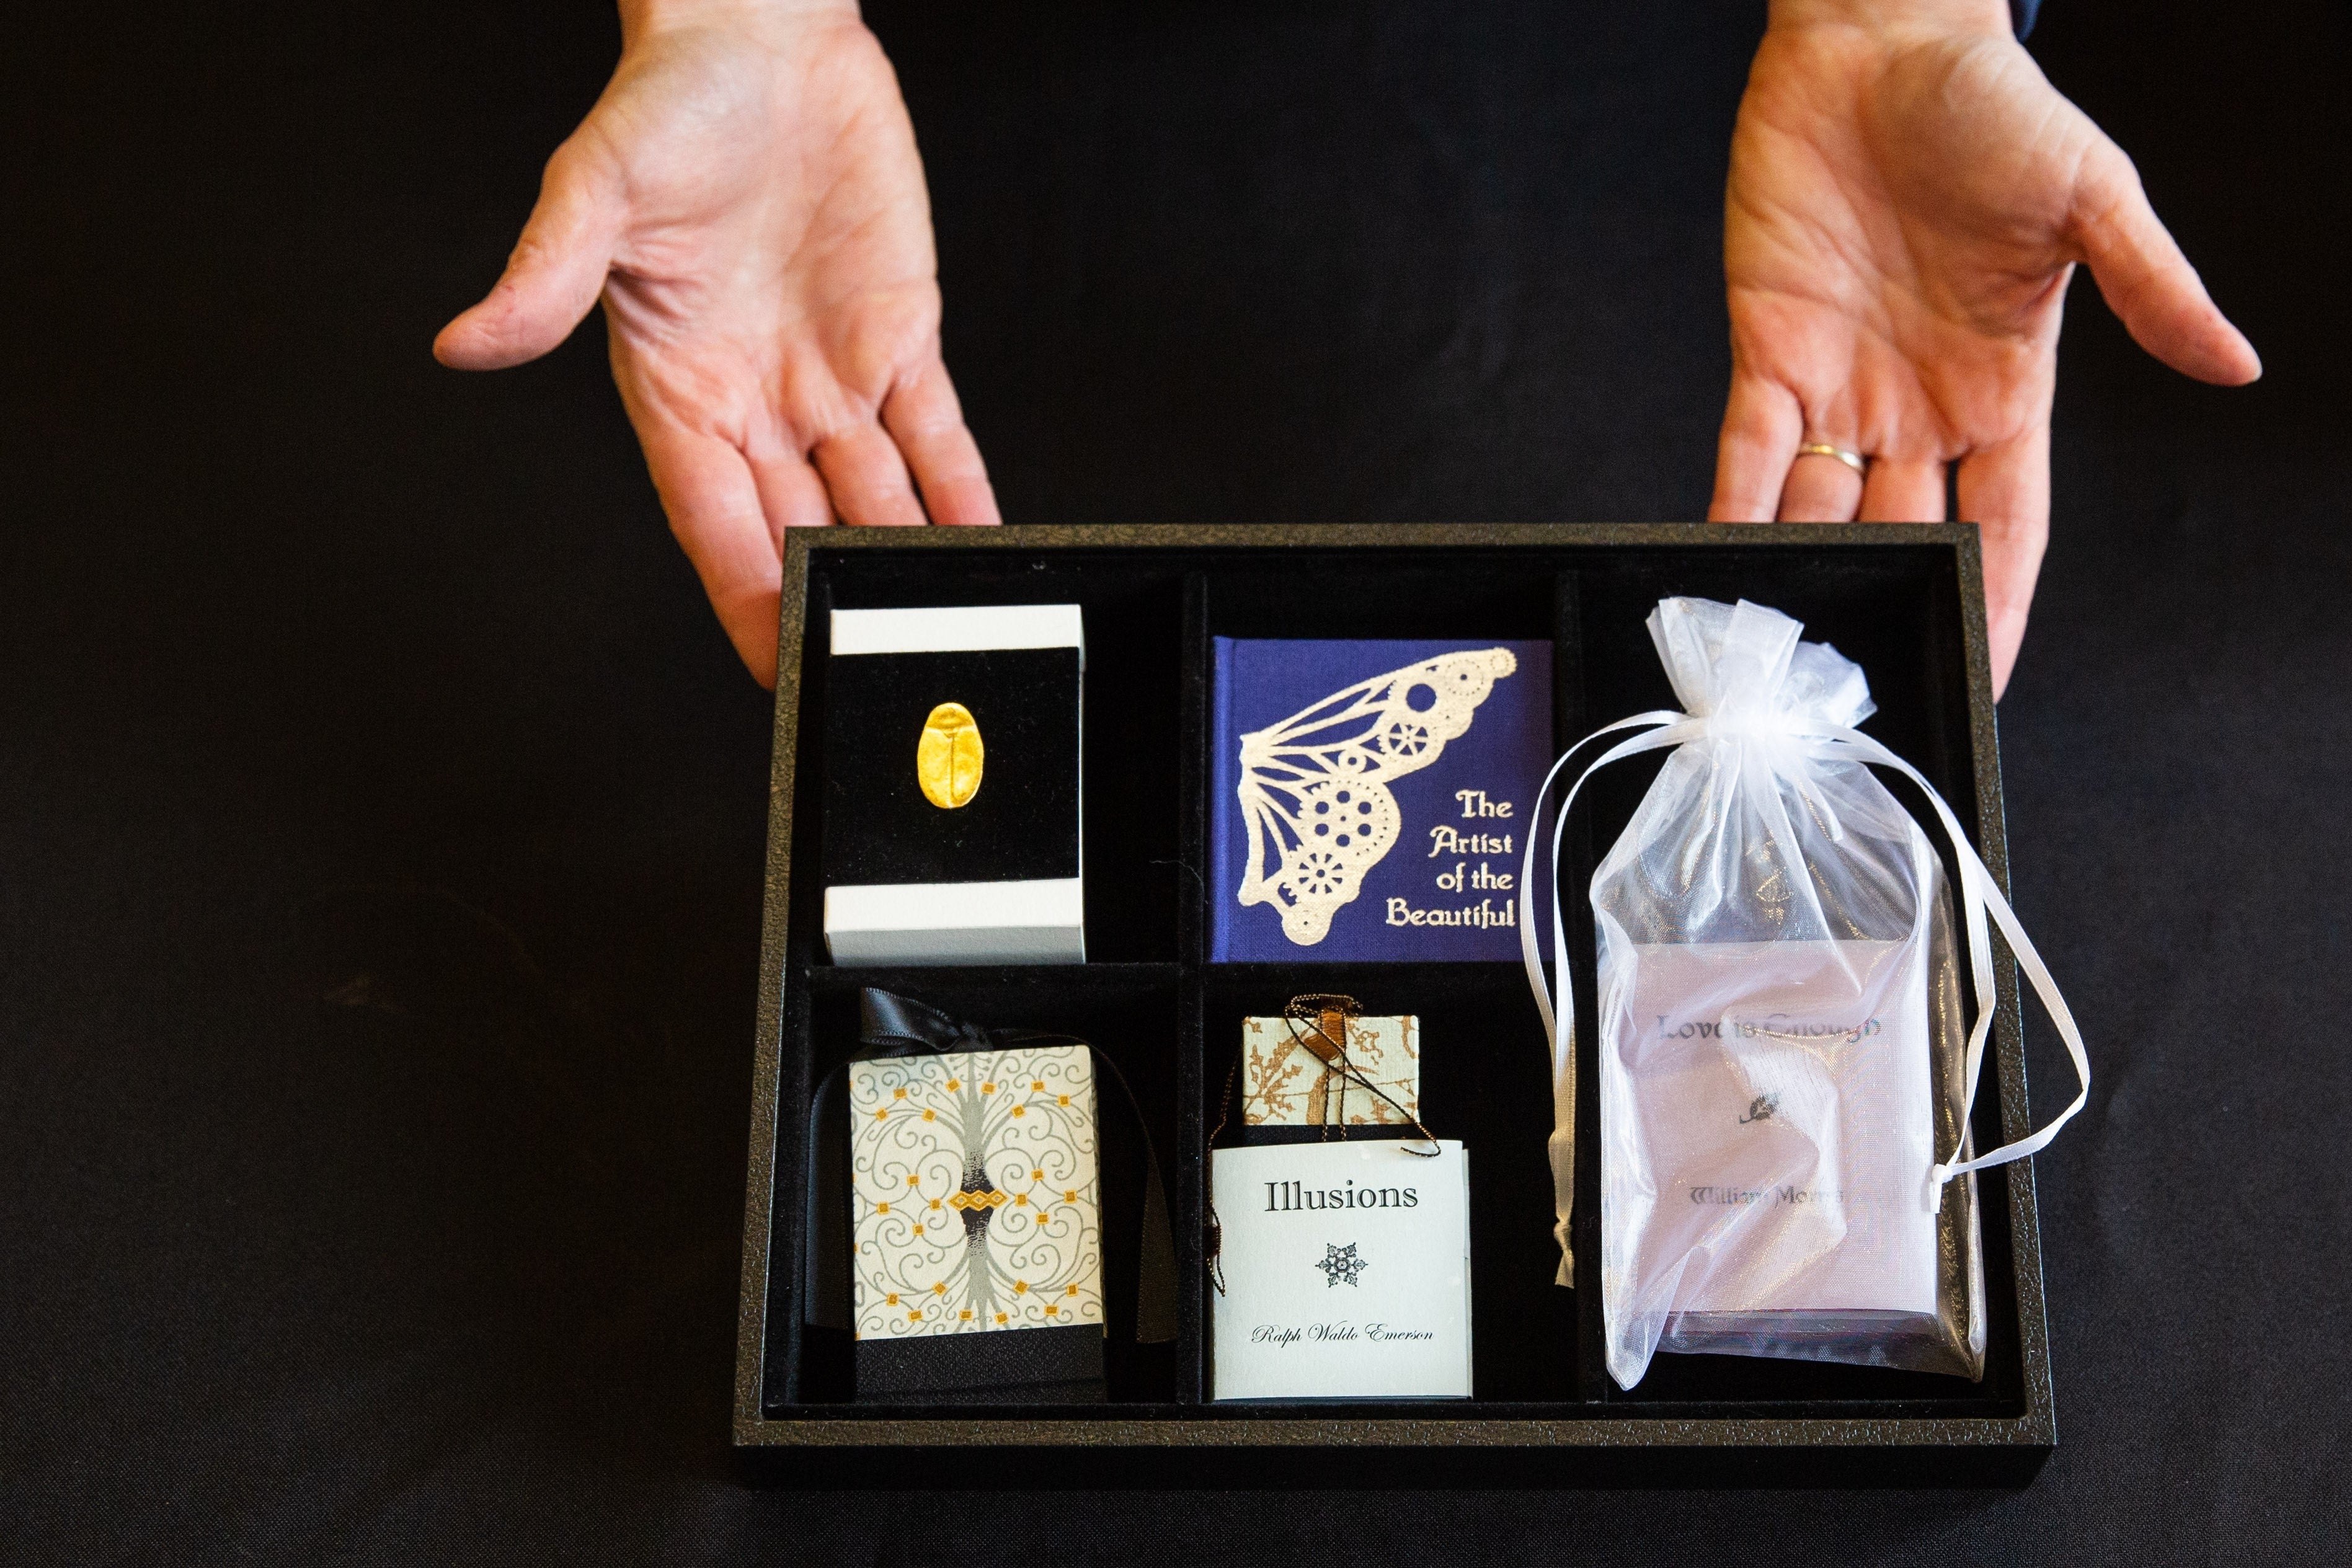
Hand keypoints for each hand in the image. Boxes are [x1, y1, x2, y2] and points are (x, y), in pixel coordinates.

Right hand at [435, 0, 997, 685]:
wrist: (758, 36)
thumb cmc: (666, 102)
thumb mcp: (595, 188)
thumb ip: (543, 277)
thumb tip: (467, 343)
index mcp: (677, 386)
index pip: (714, 519)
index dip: (746, 594)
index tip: (772, 666)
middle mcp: (756, 399)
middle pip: (798, 526)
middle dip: (830, 597)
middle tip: (868, 661)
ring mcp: (831, 375)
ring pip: (874, 496)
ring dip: (902, 560)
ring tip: (935, 623)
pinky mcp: (897, 337)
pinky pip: (935, 435)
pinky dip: (959, 489)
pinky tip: (980, 541)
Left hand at [1709, 0, 2258, 694]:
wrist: (1880, 44)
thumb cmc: (1994, 109)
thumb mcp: (2093, 199)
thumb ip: (2153, 292)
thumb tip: (2237, 365)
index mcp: (2006, 390)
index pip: (2005, 525)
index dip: (1994, 601)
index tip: (1986, 679)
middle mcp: (1921, 408)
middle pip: (1910, 538)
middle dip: (1896, 608)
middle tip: (1867, 692)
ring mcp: (1842, 387)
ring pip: (1822, 514)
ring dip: (1807, 579)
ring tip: (1784, 661)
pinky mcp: (1769, 352)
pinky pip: (1747, 454)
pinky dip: (1732, 512)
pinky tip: (1721, 571)